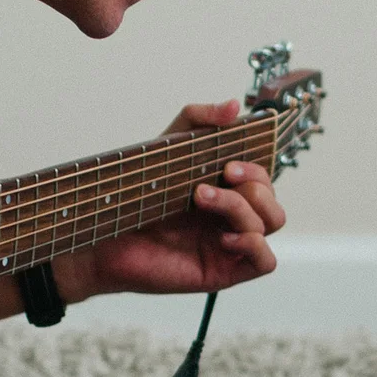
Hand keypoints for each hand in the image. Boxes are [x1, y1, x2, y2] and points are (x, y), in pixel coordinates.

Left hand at [60, 99, 287, 299]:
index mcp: (225, 190)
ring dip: (243, 207)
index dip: (257, 168)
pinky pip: (266, 262)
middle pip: (272, 201)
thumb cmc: (134, 194)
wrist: (103, 231)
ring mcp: (229, 244)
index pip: (264, 179)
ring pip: (270, 224)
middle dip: (255, 184)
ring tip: (201, 198)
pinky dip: (255, 245)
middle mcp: (230, 217)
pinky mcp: (222, 270)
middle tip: (222, 174)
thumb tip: (233, 106)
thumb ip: (199, 119)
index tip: (228, 162)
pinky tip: (225, 238)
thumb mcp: (168, 145)